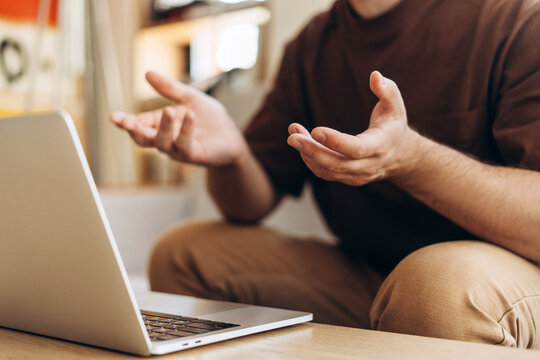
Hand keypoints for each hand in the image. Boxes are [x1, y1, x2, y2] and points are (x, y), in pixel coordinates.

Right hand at [110, 71, 246, 166]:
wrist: (231, 136)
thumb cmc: (209, 119)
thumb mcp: (189, 98)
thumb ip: (169, 88)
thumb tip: (147, 73)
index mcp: (161, 125)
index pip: (139, 124)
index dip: (126, 121)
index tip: (114, 116)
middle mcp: (166, 139)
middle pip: (143, 139)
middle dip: (132, 130)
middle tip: (124, 121)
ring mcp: (179, 149)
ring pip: (163, 143)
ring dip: (164, 127)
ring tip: (168, 110)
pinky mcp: (194, 155)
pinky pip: (185, 145)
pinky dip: (186, 130)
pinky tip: (189, 116)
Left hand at [287, 71, 419, 185]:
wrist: (399, 156)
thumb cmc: (393, 124)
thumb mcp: (395, 105)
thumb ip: (386, 90)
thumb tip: (375, 75)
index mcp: (380, 146)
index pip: (356, 148)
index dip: (336, 141)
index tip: (316, 130)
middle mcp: (368, 165)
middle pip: (336, 163)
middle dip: (312, 151)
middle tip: (292, 137)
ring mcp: (357, 175)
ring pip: (327, 169)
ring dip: (307, 153)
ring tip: (293, 134)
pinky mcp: (346, 178)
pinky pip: (325, 172)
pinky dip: (310, 159)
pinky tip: (302, 142)